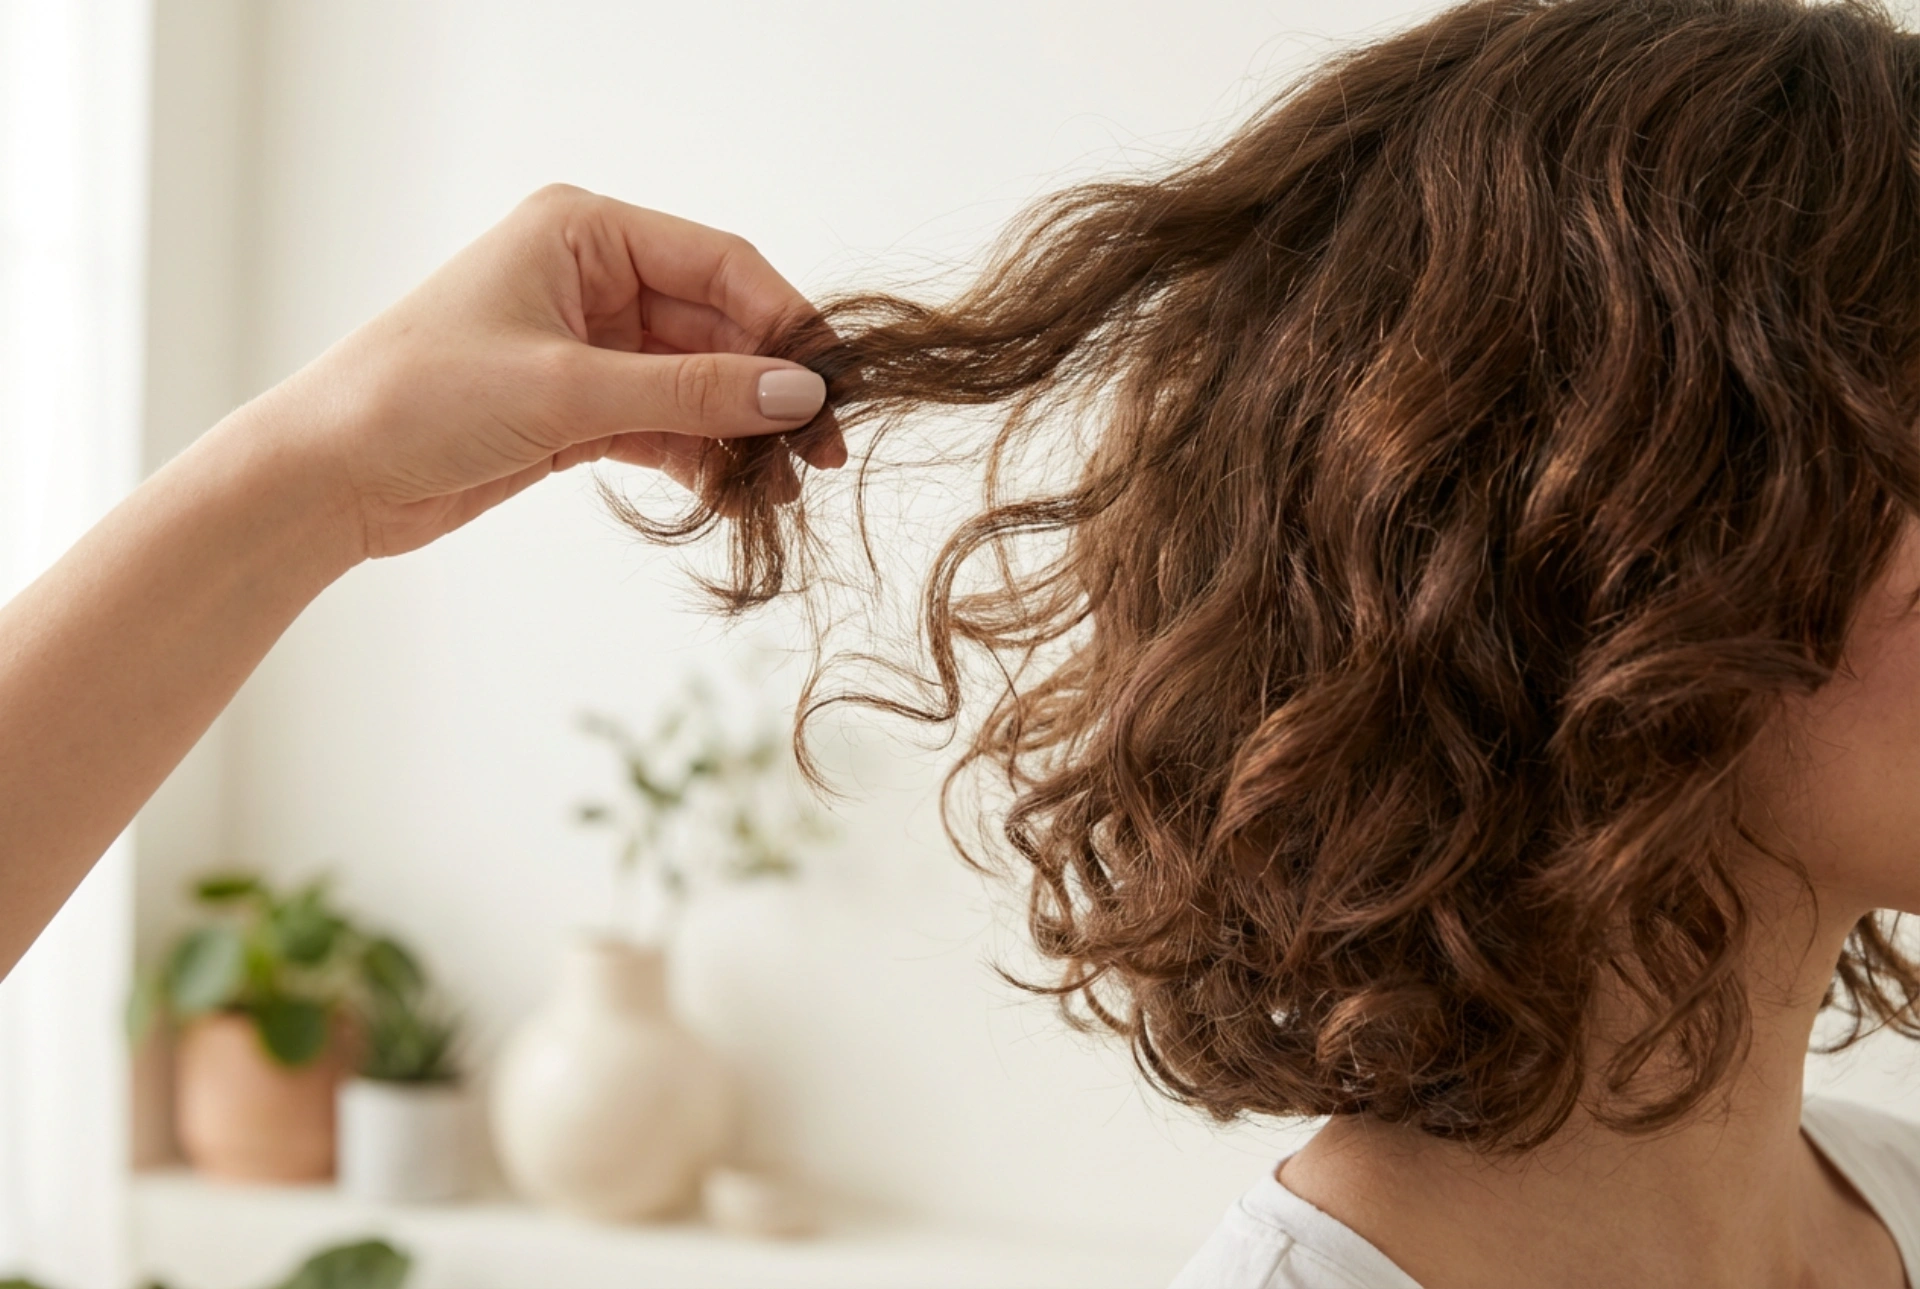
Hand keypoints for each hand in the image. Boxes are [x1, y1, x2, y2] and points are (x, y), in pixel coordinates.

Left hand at [250, 183, 840, 561]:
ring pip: (697, 382)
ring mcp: (588, 344)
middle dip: (766, 390)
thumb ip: (690, 394)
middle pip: (717, 327)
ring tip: (778, 489)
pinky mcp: (579, 407)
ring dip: (738, 433)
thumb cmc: (419, 400)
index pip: (718, 263)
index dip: (782, 323)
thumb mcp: (567, 392)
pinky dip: (700, 459)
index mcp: (583, 232)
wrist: (328, 476)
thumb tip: (797, 395)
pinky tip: (731, 497)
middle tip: (818, 454)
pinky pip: (666, 424)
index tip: (827, 387)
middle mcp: (592, 277)